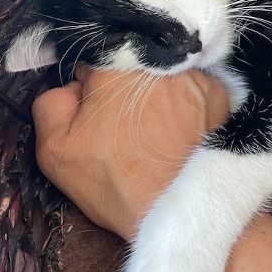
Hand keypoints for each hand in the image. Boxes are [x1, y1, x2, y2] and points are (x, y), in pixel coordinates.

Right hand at [32, 66, 228, 239]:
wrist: (174, 211)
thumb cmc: (113, 182)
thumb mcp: (55, 150)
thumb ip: (52, 103)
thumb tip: (74, 85)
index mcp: (115, 67)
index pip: (96, 60)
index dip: (94, 87)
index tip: (100, 111)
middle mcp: (158, 64)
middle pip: (134, 64)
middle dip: (127, 88)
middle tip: (129, 123)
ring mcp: (194, 77)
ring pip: (165, 74)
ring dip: (159, 92)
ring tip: (157, 128)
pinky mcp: (219, 94)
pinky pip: (195, 88)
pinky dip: (187, 102)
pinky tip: (182, 128)